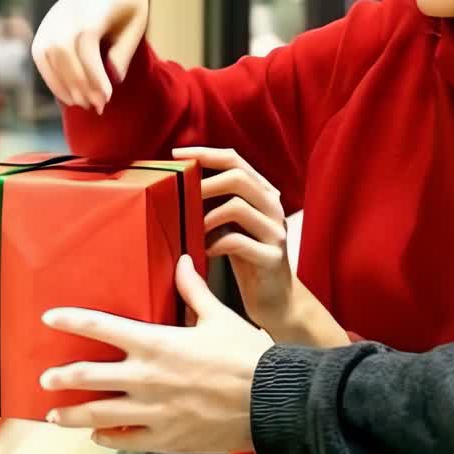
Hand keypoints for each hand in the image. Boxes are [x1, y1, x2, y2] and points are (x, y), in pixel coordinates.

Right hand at [31, 0, 148, 113]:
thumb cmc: (126, 10)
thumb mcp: (135, 26)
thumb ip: (123, 53)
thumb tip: (112, 81)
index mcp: (93, 5)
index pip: (86, 41)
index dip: (94, 72)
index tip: (107, 97)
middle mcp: (66, 11)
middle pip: (65, 51)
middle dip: (81, 84)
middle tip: (99, 107)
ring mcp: (50, 20)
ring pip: (50, 56)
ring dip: (66, 86)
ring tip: (87, 104)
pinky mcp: (42, 30)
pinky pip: (41, 57)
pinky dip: (53, 80)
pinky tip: (70, 98)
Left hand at [40, 254, 272, 453]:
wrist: (269, 400)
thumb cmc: (246, 357)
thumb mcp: (218, 316)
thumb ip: (194, 290)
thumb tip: (183, 262)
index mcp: (157, 342)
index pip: (102, 326)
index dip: (72, 320)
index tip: (50, 318)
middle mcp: (147, 378)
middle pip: (89, 376)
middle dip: (62, 376)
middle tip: (45, 377)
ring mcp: (152, 412)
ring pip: (97, 415)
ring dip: (71, 415)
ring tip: (55, 415)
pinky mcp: (163, 439)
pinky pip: (123, 440)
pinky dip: (106, 438)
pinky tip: (98, 435)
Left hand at [173, 146, 293, 333]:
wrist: (277, 300)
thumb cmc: (247, 259)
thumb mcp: (234, 225)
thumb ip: (218, 204)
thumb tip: (178, 186)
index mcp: (264, 193)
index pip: (235, 160)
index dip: (205, 153)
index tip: (176, 155)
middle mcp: (274, 206)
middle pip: (237, 177)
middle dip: (203, 183)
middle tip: (179, 196)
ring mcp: (276, 231)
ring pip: (236, 206)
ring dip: (205, 216)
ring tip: (191, 230)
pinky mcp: (272, 257)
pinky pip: (237, 241)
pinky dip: (214, 244)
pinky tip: (204, 252)